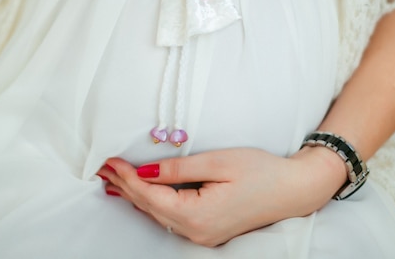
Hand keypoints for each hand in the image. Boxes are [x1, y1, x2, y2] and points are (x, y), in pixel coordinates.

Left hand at [97, 147, 346, 246]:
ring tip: (112, 178)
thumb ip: (178, 169)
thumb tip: (145, 170)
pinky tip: (141, 192)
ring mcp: (201, 234)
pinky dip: (152, 201)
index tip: (108, 161)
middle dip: (124, 186)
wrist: (294, 189)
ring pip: (157, 213)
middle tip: (100, 167)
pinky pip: (170, 216)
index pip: (149, 195)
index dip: (126, 177)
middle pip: (149, 207)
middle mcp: (195, 231)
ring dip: (134, 194)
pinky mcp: (207, 229)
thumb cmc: (260, 171)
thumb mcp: (218, 162)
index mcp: (197, 216)